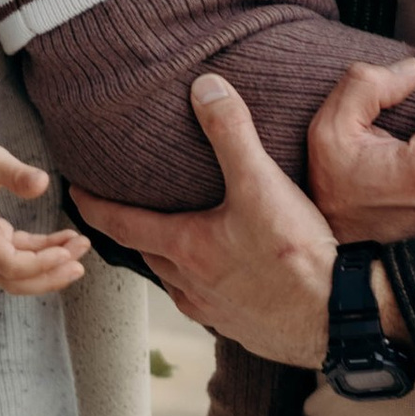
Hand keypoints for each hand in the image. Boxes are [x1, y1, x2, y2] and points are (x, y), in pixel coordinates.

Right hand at [0, 118, 87, 296]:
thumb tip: (45, 183)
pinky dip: (39, 251)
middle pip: (14, 280)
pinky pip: (15, 254)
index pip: (11, 266)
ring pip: (15, 272)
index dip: (42, 265)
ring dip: (47, 266)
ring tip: (78, 249)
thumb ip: (16, 173)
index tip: (68, 251)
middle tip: (81, 263)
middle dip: (49, 276)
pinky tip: (62, 240)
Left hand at [73, 73, 336, 367]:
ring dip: (170, 259)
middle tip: (124, 209)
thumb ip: (231, 131)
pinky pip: (209, 302)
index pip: (122, 224)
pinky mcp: (244, 329)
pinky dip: (204, 282)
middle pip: (148, 253)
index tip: (75, 194)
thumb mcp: (261, 182)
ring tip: (176, 236)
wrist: (340, 316)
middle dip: (132, 231)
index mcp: (186, 249)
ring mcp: (217, 312)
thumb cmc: (296, 254)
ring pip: (177, 281)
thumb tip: (204, 86)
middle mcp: (192, 285)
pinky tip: (225, 271)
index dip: (94, 206)